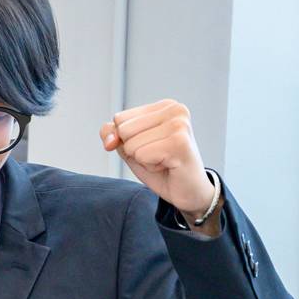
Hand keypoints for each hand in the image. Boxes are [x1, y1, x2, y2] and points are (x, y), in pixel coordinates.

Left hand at [100, 99, 214, 217]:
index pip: (119, 119)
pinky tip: (167, 166)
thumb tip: (110, 140)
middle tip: (158, 156)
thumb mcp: (130, 147)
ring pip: (131, 144)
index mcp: (165, 105)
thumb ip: (112, 134)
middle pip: (123, 130)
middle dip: (134, 150)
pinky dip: (149, 166)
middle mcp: (175, 109)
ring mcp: (179, 125)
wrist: (188, 192)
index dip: (127, 140)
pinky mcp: (179, 143)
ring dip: (143, 159)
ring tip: (163, 161)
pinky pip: (141, 155)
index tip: (152, 146)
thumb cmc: (161, 167)